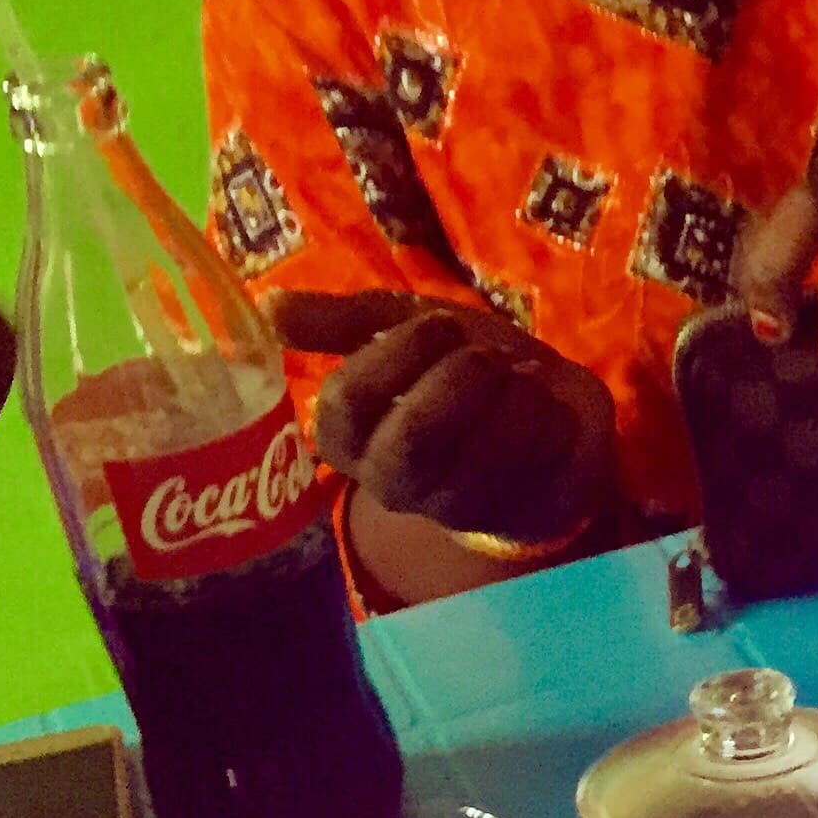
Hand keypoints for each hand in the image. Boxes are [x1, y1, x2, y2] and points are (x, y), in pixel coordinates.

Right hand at [275, 291, 616, 541]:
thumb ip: (343, 320)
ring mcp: (452, 507)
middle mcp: (390, 482)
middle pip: (416, 436)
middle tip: (487, 354)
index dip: (399, 353)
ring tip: (520, 376)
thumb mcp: (406, 327)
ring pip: (485, 451)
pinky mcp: (514, 513)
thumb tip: (269, 305)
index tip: (439, 324)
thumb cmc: (463, 366)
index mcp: (348, 437)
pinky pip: (536, 458)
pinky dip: (549, 414)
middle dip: (460, 381)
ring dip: (513, 395)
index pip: (348, 403)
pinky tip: (548, 409)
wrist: (548, 408)